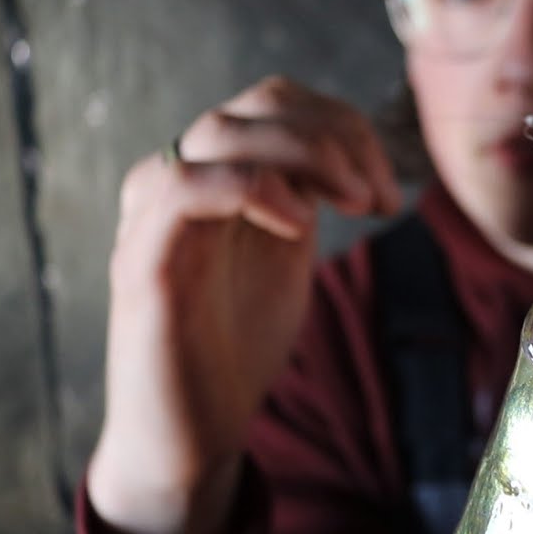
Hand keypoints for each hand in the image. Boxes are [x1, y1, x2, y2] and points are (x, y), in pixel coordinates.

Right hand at [87, 76, 402, 533]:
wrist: (193, 432)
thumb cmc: (237, 346)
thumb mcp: (286, 254)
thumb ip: (304, 197)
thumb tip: (348, 155)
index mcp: (221, 176)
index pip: (278, 101)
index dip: (345, 127)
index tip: (388, 190)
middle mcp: (183, 181)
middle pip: (261, 103)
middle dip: (340, 139)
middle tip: (379, 199)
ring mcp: (156, 217)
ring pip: (222, 131)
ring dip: (308, 155)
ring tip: (356, 204)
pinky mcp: (144, 262)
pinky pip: (185, 186)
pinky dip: (253, 189)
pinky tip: (301, 225)